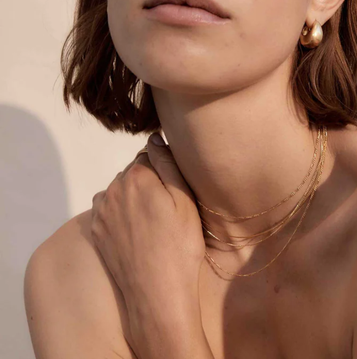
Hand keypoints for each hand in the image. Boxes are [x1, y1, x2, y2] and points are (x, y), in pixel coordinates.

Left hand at [91, 133, 204, 313]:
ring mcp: (101, 211)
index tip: (175, 190)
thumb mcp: (185, 200)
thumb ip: (167, 163)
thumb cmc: (180, 245)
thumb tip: (153, 137)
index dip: (165, 170)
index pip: (150, 155)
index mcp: (137, 176)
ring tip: (153, 221)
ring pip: (120, 190)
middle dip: (148, 181)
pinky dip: (121, 213)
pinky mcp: (96, 231)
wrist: (157, 293)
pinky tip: (137, 230)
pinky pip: (109, 209)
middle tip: (168, 207)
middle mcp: (113, 189)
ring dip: (133, 197)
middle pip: (133, 172)